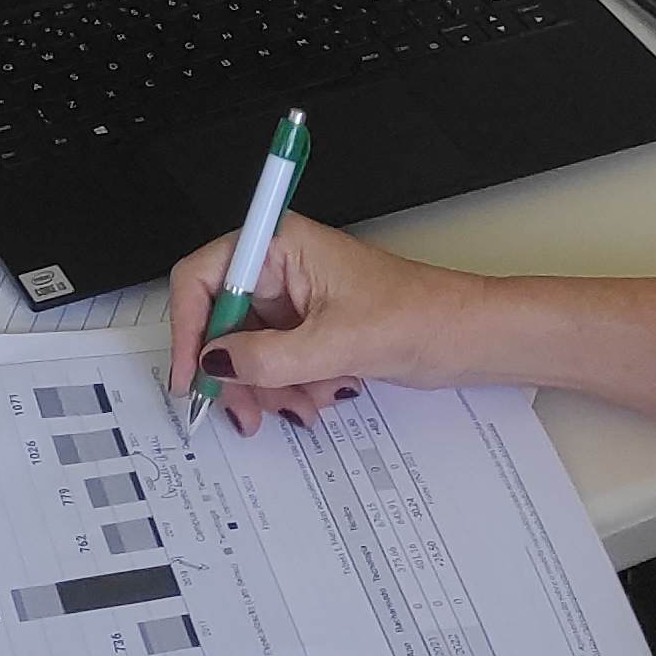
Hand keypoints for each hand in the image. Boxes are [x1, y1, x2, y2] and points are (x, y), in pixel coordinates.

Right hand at [166, 210, 490, 432]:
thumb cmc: (420, 315)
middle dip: (235, 371)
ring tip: (301, 404)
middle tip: (245, 410)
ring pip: (246, 349)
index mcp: (281, 244)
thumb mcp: (336, 343)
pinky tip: (318, 396)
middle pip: (222, 320)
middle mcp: (281, 266)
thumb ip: (268, 357)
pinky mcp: (308, 327)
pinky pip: (274, 362)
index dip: (188, 325)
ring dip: (268, 386)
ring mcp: (294, 299)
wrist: (468, 338)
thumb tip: (214, 365)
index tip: (190, 372)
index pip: (204, 276)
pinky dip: (288, 387)